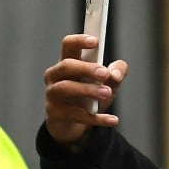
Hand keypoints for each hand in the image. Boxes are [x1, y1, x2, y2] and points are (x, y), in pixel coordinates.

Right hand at [44, 33, 129, 148]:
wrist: (74, 127)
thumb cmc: (88, 99)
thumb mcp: (106, 84)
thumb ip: (116, 74)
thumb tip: (115, 73)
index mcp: (67, 63)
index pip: (68, 46)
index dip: (79, 41)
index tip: (95, 41)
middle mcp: (55, 76)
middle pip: (66, 65)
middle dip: (86, 67)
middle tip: (105, 73)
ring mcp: (52, 95)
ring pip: (65, 88)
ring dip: (88, 90)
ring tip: (108, 93)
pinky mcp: (55, 115)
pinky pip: (76, 115)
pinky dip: (97, 118)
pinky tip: (113, 120)